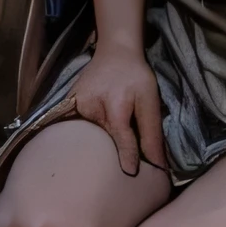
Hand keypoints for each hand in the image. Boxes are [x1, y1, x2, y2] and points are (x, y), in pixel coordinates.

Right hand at [71, 38, 166, 179]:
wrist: (114, 52)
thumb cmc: (136, 76)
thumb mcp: (150, 99)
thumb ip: (151, 131)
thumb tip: (158, 163)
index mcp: (116, 106)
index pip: (121, 139)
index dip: (127, 157)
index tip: (130, 174)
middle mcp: (92, 108)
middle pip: (101, 141)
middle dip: (108, 155)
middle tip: (113, 171)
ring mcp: (76, 108)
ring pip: (87, 136)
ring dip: (95, 146)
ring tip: (99, 157)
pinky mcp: (67, 107)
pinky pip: (74, 129)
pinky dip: (81, 138)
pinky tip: (85, 145)